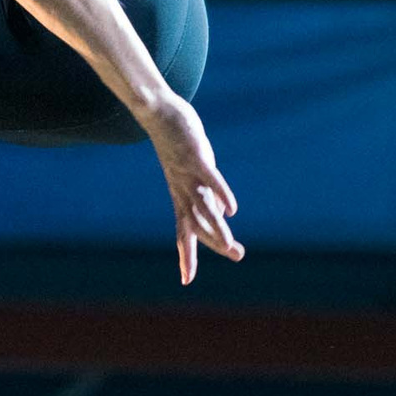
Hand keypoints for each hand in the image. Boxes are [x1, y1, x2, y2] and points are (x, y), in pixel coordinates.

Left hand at [141, 96, 243, 282]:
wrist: (159, 115)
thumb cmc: (177, 146)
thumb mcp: (192, 176)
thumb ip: (206, 196)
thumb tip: (221, 215)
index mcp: (180, 197)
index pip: (182, 233)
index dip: (185, 256)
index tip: (187, 280)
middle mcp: (183, 190)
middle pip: (197, 224)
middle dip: (213, 243)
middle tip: (236, 255)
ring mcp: (189, 174)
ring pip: (203, 206)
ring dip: (217, 227)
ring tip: (230, 246)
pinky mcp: (197, 157)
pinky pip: (210, 179)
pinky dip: (221, 194)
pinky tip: (233, 209)